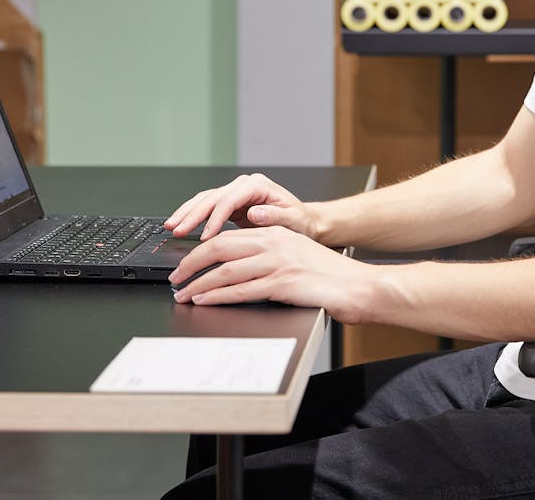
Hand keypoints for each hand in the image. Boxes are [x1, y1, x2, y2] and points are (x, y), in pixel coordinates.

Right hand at [164, 172, 319, 240]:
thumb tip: (254, 214)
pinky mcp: (229, 203)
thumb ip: (274, 217)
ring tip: (171, 226)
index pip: (230, 200)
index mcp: (257, 185)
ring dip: (186, 213)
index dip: (215, 218)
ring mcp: (235, 192)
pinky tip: (179, 224)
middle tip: (177, 230)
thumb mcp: (292, 220)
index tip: (206, 237)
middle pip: (212, 197)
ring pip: (205, 200)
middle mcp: (244, 185)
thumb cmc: (299, 221)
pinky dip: (191, 215)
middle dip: (192, 214)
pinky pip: (206, 207)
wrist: (302, 220)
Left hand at [168, 226, 379, 322]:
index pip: (228, 237)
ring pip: (225, 271)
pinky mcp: (283, 283)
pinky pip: (241, 290)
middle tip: (175, 277)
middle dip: (191, 264)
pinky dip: (217, 296)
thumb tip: (236, 270)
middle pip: (220, 249)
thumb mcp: (296, 257)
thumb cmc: (330, 277)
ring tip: (183, 294)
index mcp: (275, 234)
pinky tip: (204, 300)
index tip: (186, 263)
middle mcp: (274, 243)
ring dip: (198, 284)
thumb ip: (269, 257)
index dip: (201, 250)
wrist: (358, 286)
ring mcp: (278, 262)